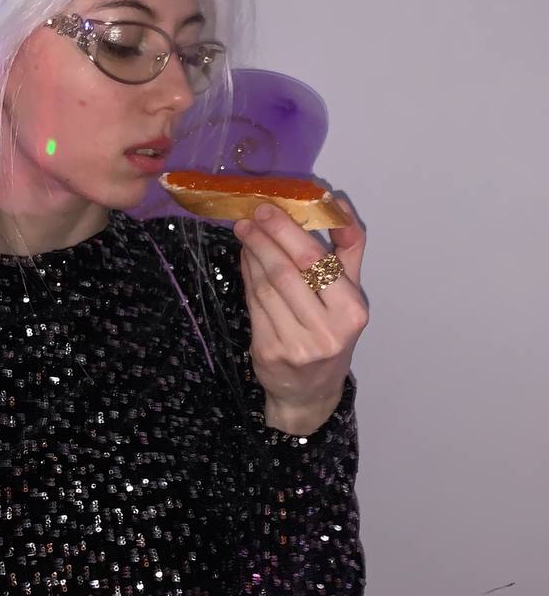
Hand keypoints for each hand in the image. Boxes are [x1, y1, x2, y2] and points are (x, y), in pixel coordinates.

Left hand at [233, 198, 367, 434]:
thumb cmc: (331, 334)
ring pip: (266, 286)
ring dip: (252, 254)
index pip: (316, 262)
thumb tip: (337, 204)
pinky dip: (247, 275)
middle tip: (250, 215)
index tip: (269, 209)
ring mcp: (295, 344)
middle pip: (287, 272)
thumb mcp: (350, 296)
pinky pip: (254, 303)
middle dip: (265, 238)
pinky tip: (246, 258)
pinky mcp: (269, 351)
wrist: (310, 391)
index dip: (288, 232)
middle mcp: (326, 330)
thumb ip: (348, 250)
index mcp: (351, 312)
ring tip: (245, 232)